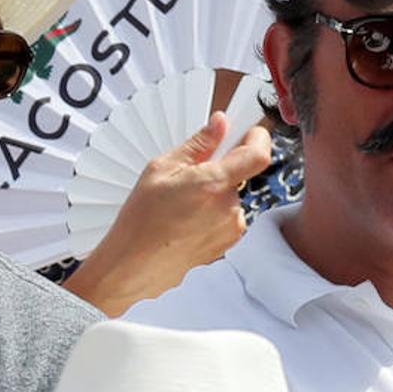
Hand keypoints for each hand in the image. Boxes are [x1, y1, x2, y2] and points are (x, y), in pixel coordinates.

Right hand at [65, 111, 272, 315]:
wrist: (133, 266)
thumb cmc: (141, 222)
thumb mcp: (161, 169)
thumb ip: (198, 144)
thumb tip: (219, 125)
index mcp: (213, 184)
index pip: (259, 153)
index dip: (257, 137)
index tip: (247, 130)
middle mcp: (229, 208)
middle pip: (240, 174)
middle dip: (220, 170)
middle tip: (190, 177)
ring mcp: (231, 229)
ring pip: (232, 197)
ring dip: (214, 194)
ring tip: (182, 205)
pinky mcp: (228, 244)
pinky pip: (227, 218)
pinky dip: (212, 214)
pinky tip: (186, 221)